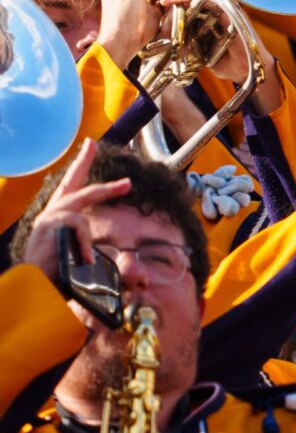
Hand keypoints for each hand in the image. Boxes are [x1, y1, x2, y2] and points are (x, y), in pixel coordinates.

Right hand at [23, 142, 125, 287]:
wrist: (31, 288)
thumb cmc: (52, 273)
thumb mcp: (72, 253)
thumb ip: (84, 244)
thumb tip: (101, 252)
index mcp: (57, 218)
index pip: (70, 186)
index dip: (81, 164)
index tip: (91, 144)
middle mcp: (50, 213)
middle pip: (75, 185)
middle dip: (96, 174)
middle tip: (126, 182)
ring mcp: (48, 217)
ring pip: (80, 212)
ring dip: (85, 237)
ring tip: (83, 259)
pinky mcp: (49, 223)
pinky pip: (78, 226)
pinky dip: (82, 243)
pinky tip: (79, 258)